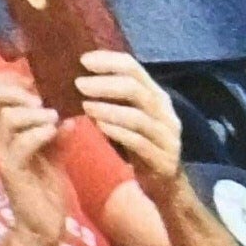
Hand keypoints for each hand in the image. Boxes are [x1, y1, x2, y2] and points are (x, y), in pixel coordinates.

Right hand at [0, 64, 78, 241]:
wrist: (41, 226)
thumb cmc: (45, 186)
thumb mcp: (53, 149)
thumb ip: (57, 128)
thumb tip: (70, 107)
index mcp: (3, 128)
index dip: (12, 78)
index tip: (37, 83)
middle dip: (21, 89)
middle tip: (44, 99)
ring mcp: (2, 153)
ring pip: (9, 117)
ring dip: (36, 113)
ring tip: (55, 118)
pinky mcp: (13, 171)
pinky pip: (22, 143)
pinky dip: (41, 133)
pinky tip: (57, 132)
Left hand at [71, 47, 184, 191]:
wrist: (165, 185)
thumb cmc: (140, 146)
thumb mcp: (131, 117)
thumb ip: (115, 99)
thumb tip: (81, 77)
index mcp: (157, 96)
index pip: (134, 68)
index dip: (109, 61)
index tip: (83, 60)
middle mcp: (165, 112)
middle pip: (136, 89)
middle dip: (105, 84)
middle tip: (79, 84)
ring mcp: (167, 136)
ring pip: (137, 116)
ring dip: (108, 109)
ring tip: (85, 105)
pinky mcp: (163, 159)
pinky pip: (138, 142)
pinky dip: (118, 132)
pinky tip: (99, 127)